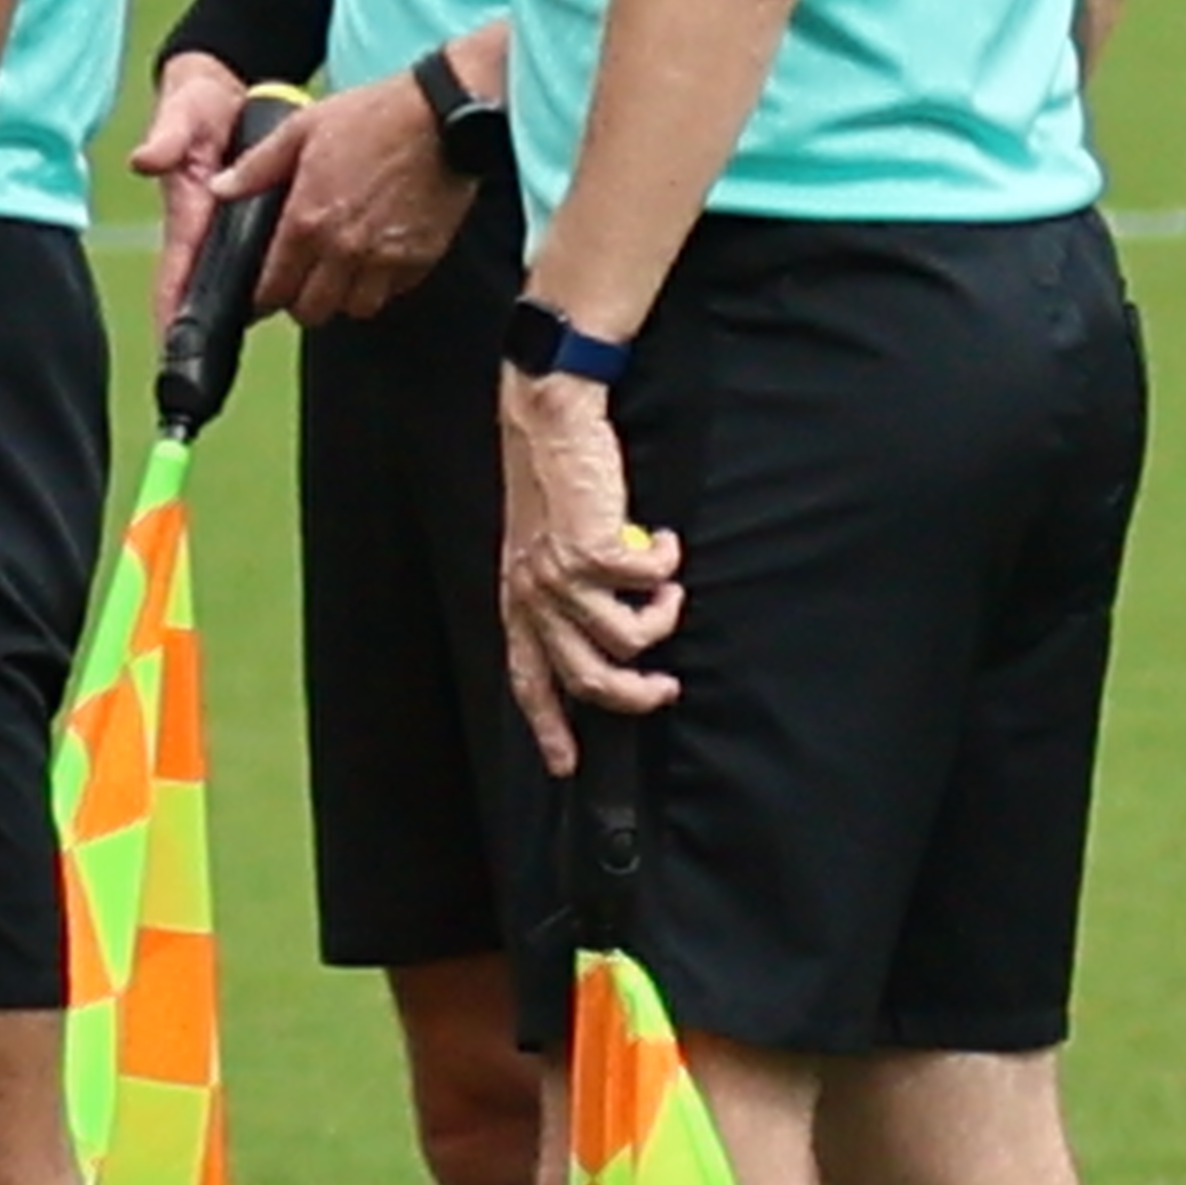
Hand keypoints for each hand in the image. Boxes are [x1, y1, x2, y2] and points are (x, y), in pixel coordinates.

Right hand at [126, 50, 270, 336]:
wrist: (225, 92)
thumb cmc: (198, 105)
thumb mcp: (184, 113)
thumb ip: (168, 136)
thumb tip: (147, 160)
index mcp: (188, 213)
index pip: (176, 271)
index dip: (172, 311)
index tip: (172, 349)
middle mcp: (205, 231)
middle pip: (202, 293)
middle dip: (201, 334)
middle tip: (204, 378)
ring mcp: (226, 233)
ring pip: (234, 285)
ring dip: (238, 318)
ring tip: (237, 364)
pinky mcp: (249, 228)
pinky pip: (259, 266)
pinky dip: (269, 289)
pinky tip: (287, 307)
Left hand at [266, 82, 474, 325]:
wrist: (443, 114)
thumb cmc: (375, 116)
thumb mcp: (302, 129)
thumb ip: (257, 166)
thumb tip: (220, 189)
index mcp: (307, 220)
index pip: (273, 289)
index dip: (263, 296)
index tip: (264, 291)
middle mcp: (344, 248)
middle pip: (312, 311)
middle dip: (301, 302)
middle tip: (302, 282)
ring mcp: (386, 258)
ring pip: (354, 309)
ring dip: (343, 298)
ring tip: (340, 274)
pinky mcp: (421, 258)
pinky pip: (393, 292)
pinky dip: (382, 285)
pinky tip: (376, 259)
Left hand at [497, 366, 682, 765]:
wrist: (549, 420)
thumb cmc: (552, 480)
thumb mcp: (542, 547)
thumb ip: (561, 593)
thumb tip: (604, 633)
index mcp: (516, 599)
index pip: (527, 678)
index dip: (548, 725)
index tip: (566, 764)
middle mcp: (532, 595)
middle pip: (585, 678)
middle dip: (633, 695)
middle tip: (664, 689)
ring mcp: (560, 575)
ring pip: (627, 640)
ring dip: (663, 619)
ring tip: (670, 592)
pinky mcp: (592, 549)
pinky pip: (651, 585)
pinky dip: (668, 566)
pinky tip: (666, 542)